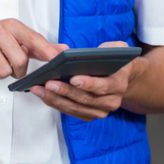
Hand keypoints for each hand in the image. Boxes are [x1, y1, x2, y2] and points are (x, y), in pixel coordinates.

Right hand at [0, 19, 62, 80]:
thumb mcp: (13, 37)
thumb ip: (38, 45)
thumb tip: (63, 49)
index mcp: (11, 25)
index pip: (34, 39)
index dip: (47, 51)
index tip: (58, 59)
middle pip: (20, 61)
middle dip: (17, 69)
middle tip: (8, 63)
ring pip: (4, 71)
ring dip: (0, 72)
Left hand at [29, 41, 143, 121]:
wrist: (122, 77)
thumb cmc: (115, 61)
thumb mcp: (116, 48)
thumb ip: (106, 48)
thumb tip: (85, 54)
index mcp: (119, 83)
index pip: (104, 86)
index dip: (88, 83)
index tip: (73, 78)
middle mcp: (112, 101)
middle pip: (86, 99)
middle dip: (65, 91)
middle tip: (49, 83)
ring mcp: (101, 110)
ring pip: (76, 108)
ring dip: (56, 99)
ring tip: (40, 89)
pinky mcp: (91, 114)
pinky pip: (71, 111)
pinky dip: (57, 103)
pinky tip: (44, 94)